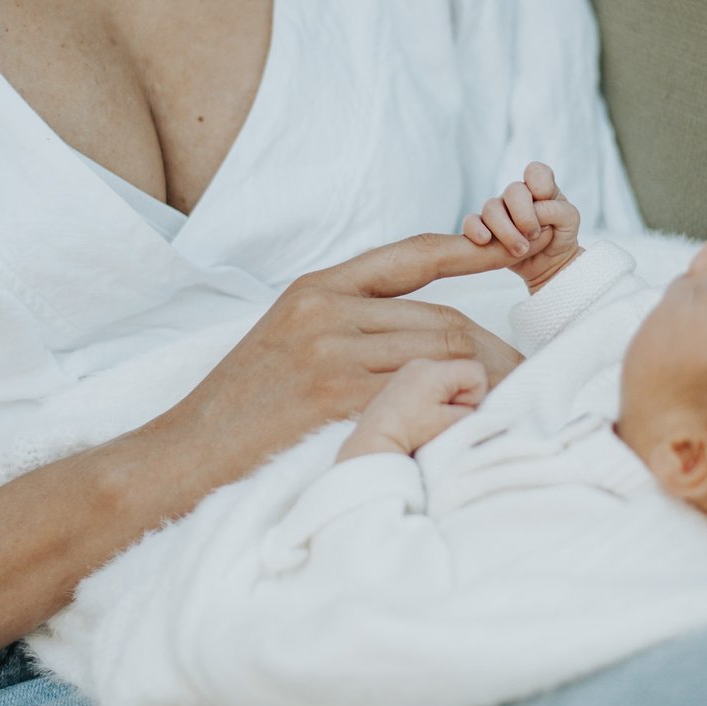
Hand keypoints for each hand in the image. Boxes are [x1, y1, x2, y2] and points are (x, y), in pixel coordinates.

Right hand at [161, 234, 523, 490]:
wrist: (182, 457)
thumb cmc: (241, 408)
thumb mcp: (287, 338)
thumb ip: (347, 323)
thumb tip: (423, 334)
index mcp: (314, 287)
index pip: (409, 256)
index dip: (467, 252)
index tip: (509, 248)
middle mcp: (325, 310)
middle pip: (441, 318)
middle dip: (490, 350)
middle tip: (524, 376)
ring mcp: (331, 352)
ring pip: (440, 354)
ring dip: (481, 382)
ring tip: (504, 406)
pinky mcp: (337, 399)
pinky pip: (422, 395)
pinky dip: (454, 409)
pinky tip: (467, 427)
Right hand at [462, 162, 582, 293]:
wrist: (550, 262)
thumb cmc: (561, 235)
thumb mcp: (570, 221)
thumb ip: (557, 210)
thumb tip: (535, 210)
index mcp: (540, 188)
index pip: (535, 171)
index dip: (540, 183)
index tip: (545, 199)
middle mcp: (518, 196)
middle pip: (513, 191)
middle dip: (524, 216)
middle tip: (533, 235)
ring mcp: (499, 210)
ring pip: (492, 208)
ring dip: (507, 231)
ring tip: (521, 250)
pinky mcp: (485, 228)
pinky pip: (471, 222)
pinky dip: (475, 229)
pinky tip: (485, 240)